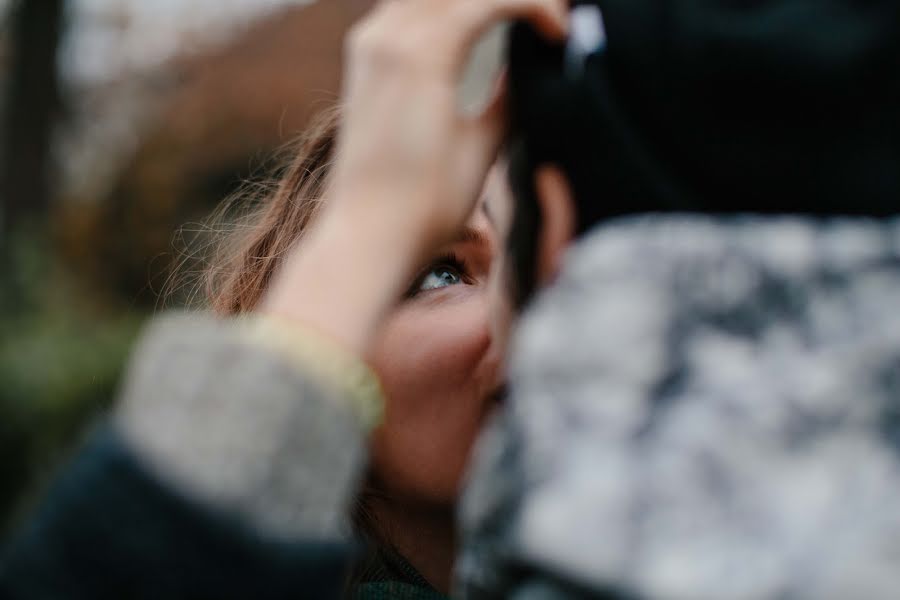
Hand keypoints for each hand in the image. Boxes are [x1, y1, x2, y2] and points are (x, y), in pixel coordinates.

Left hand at [264, 0, 567, 354]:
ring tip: (514, 18)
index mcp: (421, 53)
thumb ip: (510, 95)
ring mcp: (369, 45)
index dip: (540, 6)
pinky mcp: (363, 61)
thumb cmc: (425, 206)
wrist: (367, 236)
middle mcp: (387, 36)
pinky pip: (406, 8)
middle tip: (546, 18)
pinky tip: (469, 25)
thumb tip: (532, 65)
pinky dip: (442, 8)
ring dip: (472, 2)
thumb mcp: (482, 146)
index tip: (563, 34)